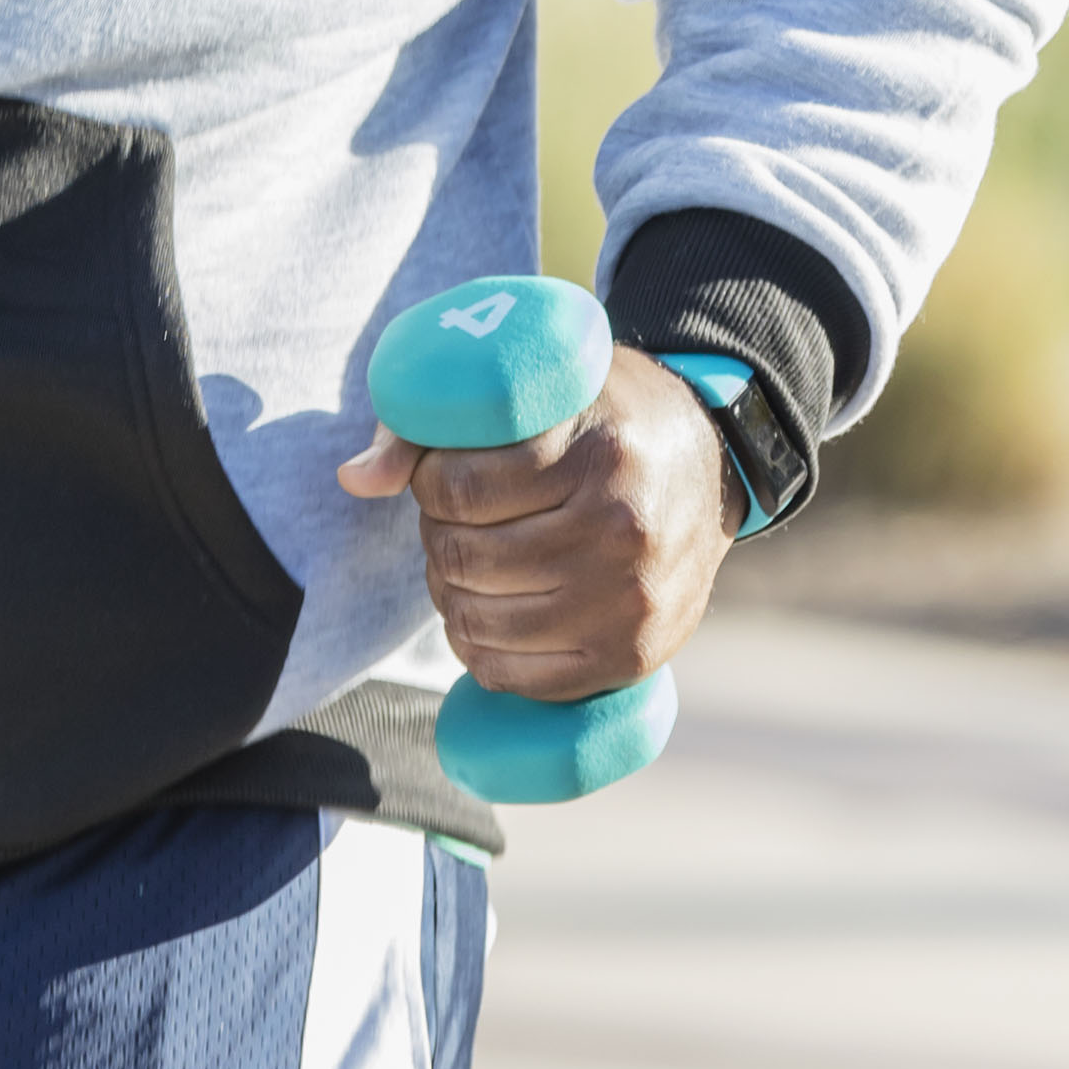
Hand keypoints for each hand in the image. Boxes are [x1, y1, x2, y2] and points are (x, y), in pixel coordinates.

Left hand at [337, 346, 735, 700]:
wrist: (715, 466)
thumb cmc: (608, 419)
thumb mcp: (543, 392)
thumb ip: (439, 424)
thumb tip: (353, 480)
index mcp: (599, 457)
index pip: (458, 489)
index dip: (428, 483)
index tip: (445, 475)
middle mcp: (620, 533)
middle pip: (461, 559)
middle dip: (437, 537)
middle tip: (456, 522)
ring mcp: (629, 604)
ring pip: (477, 620)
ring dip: (449, 594)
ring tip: (469, 564)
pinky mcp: (630, 658)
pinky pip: (512, 676)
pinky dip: (477, 649)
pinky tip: (486, 613)